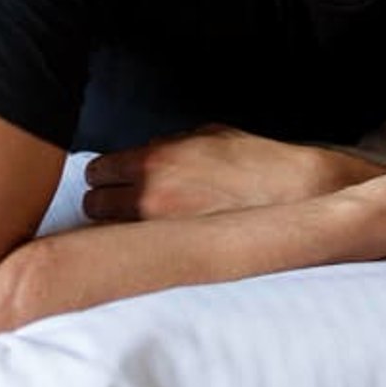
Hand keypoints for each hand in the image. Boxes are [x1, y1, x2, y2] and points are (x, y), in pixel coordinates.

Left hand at [83, 126, 382, 221]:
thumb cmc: (254, 160)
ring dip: (118, 229)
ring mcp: (161, 229)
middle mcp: (149, 196)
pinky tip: (161, 241)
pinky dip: (143, 247)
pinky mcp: (177, 251)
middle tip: (123, 203)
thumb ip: (167, 144)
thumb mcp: (207, 134)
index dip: (104, 175)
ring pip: (109, 235)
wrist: (293, 193)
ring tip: (141, 226)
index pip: (96, 171)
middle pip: (92, 205)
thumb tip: (142, 152)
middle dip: (104, 202)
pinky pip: (140, 252)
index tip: (113, 179)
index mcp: (154, 160)